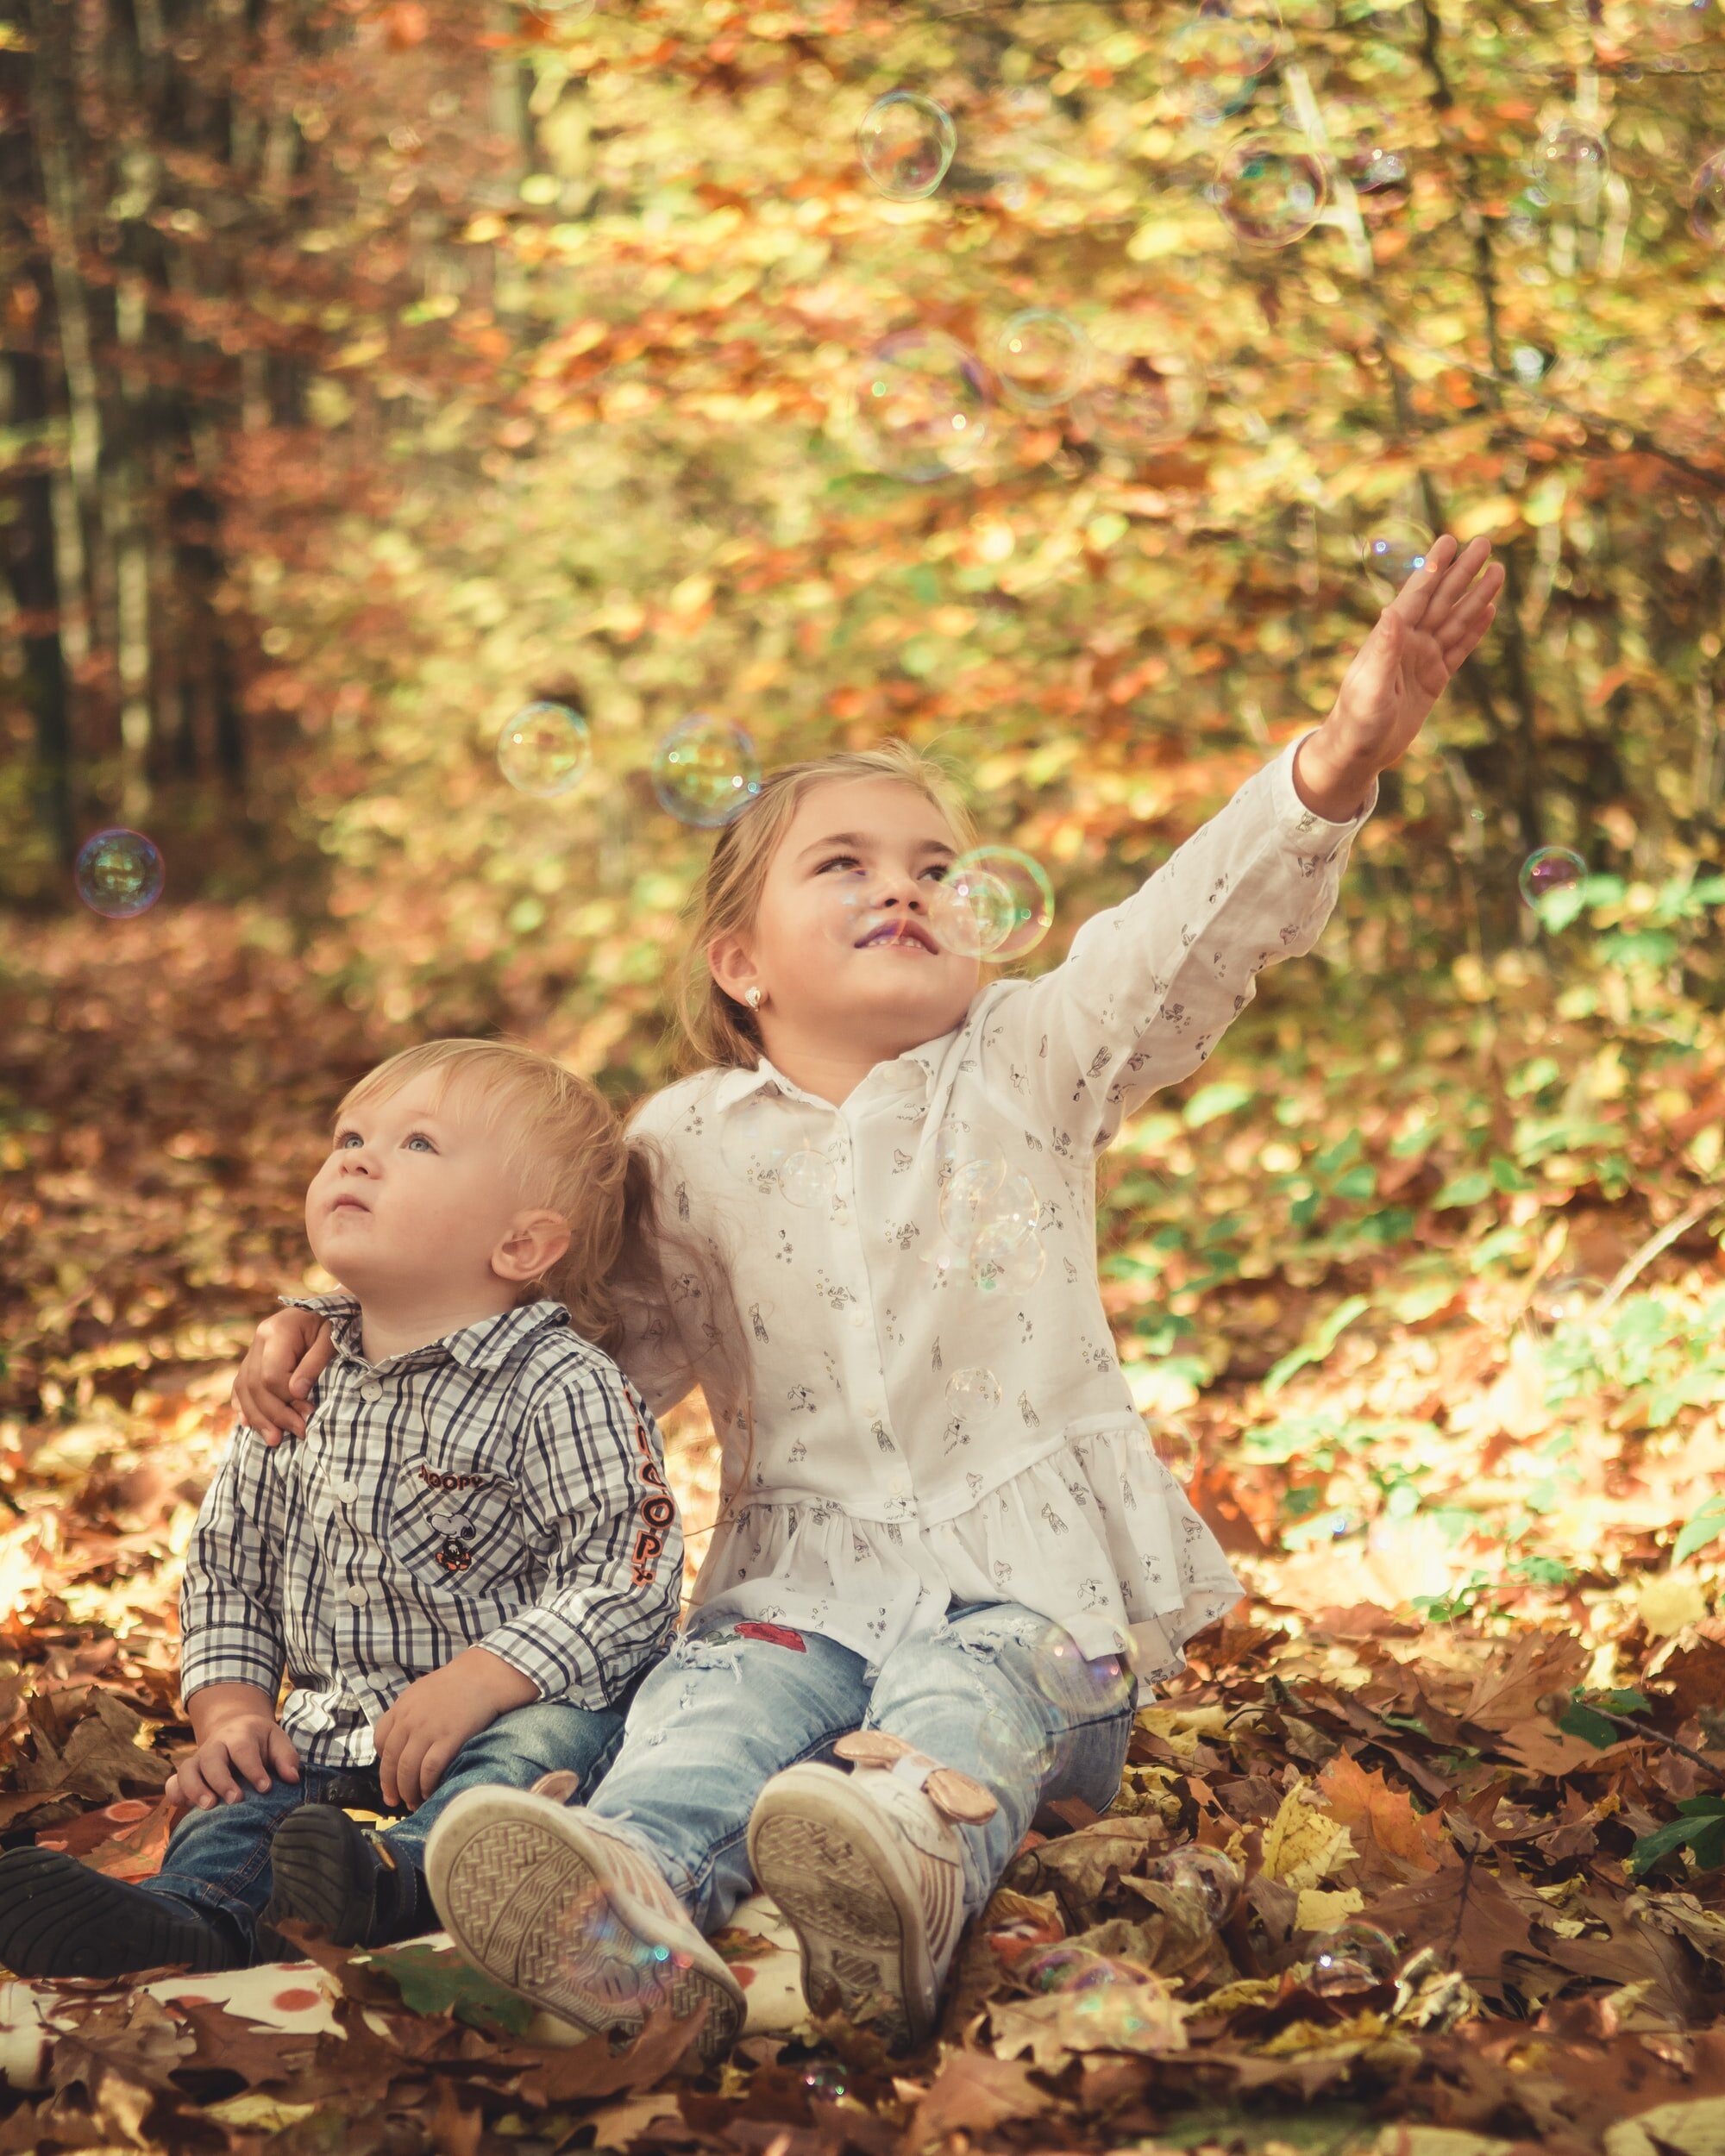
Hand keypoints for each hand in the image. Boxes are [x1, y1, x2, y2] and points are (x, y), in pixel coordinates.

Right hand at [167, 1710, 300, 1809]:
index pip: (243, 1749)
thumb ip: (286, 1757)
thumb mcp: (277, 1740)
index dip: (253, 1769)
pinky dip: (176, 1794)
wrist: (234, 1729)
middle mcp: (215, 1745)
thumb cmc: (260, 1741)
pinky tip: (185, 1807)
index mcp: (240, 1734)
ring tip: (209, 1808)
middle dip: (222, 1781)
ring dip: (195, 1789)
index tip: (265, 1788)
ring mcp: (198, 1759)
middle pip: (211, 1759)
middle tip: (236, 1800)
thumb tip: (292, 1778)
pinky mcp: (187, 1774)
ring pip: (188, 1770)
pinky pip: (173, 1783)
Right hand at [232, 1308, 333, 1446]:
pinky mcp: (253, 1358)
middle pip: (256, 1385)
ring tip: (275, 1439)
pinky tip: (249, 1424)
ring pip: (244, 1389)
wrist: (328, 1309)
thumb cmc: (335, 1323)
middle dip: (275, 1414)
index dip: (288, 1399)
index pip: (272, 1375)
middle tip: (298, 1432)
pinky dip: (244, 1406)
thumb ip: (315, 1363)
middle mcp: (260, 1338)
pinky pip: (240, 1386)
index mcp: (278, 1330)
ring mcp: (254, 1348)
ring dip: (258, 1417)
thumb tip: (296, 1393)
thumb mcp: (333, 1338)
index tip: (310, 1412)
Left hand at [372, 1648, 537, 1809]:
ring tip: (412, 1802)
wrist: (483, 1675)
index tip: (389, 1774)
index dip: (383, 1762)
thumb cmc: (456, 1683)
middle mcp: (410, 1720)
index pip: (380, 1741)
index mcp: (401, 1707)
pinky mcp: (448, 1738)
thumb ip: (409, 1712)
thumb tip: (403, 1738)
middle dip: (391, 1786)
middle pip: (391, 1761)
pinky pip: (430, 1769)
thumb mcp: (422, 1691)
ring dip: (407, 1791)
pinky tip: (429, 1792)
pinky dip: (426, 1785)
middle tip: (394, 1800)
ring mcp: (428, 1730)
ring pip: (408, 1770)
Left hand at [1294, 532, 1505, 820]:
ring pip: (1455, 621)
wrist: (1357, 752)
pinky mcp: (1433, 679)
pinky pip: (1458, 649)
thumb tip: (1391, 612)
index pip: (1417, 595)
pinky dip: (1474, 630)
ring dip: (1476, 597)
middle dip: (1463, 572)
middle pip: (1442, 600)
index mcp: (1391, 638)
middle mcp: (1408, 643)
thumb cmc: (1356, 720)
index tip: (1450, 539)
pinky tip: (1488, 610)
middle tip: (1485, 542)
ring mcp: (1422, 660)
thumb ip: (1383, 649)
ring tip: (1498, 571)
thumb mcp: (1369, 686)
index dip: (1435, 568)